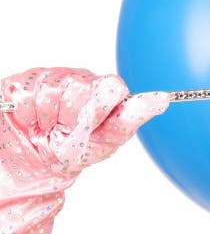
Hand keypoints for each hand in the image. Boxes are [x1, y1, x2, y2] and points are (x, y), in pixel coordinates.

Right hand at [1, 67, 168, 187]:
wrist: (31, 156)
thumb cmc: (72, 149)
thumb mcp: (101, 143)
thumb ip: (124, 121)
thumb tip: (157, 99)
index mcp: (111, 97)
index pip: (117, 89)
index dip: (120, 101)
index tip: (156, 102)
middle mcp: (87, 81)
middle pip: (84, 89)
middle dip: (76, 116)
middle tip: (69, 130)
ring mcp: (57, 77)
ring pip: (54, 91)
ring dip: (50, 117)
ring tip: (50, 126)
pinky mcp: (28, 80)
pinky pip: (28, 95)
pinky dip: (28, 115)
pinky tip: (34, 120)